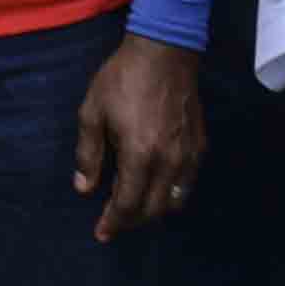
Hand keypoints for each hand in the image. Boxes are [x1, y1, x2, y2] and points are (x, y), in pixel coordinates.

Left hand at [75, 35, 203, 236]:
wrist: (164, 52)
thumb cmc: (122, 79)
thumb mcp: (93, 112)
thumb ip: (89, 154)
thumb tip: (84, 189)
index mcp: (140, 155)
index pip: (128, 204)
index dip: (114, 222)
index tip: (102, 233)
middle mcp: (169, 162)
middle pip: (153, 209)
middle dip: (132, 221)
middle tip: (114, 222)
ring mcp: (189, 156)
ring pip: (174, 201)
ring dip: (153, 211)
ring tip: (133, 208)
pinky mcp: (201, 146)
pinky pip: (187, 183)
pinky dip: (171, 194)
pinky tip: (156, 188)